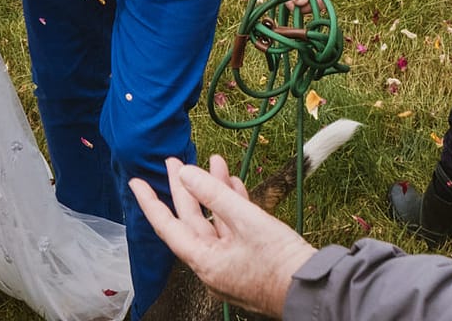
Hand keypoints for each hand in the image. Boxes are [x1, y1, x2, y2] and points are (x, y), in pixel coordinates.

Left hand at [128, 156, 317, 316]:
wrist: (315, 291)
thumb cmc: (281, 264)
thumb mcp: (247, 221)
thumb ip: (214, 195)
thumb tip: (186, 174)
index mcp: (205, 262)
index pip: (168, 227)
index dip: (151, 202)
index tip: (136, 182)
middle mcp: (213, 265)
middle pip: (192, 220)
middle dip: (186, 188)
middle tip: (176, 161)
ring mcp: (232, 263)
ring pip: (216, 221)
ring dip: (215, 192)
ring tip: (215, 162)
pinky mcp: (249, 259)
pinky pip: (233, 229)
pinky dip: (232, 207)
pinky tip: (234, 184)